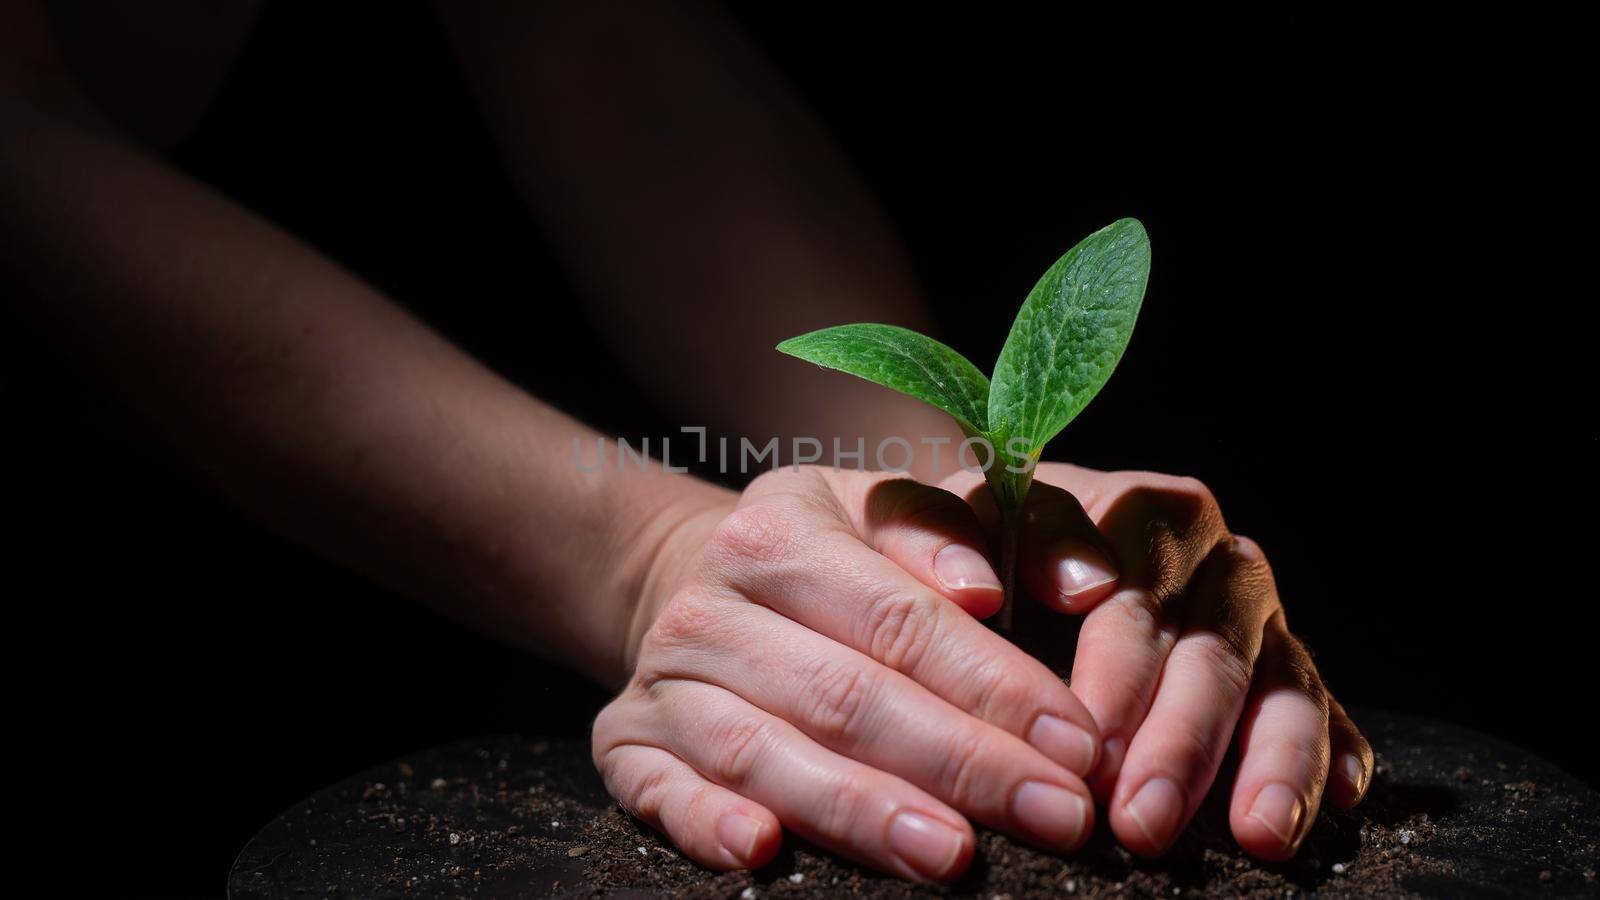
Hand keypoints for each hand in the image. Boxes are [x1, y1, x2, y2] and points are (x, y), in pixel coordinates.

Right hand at [593, 467, 1102, 880]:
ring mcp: (662, 677)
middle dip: (960, 763)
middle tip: (1055, 817)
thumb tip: (1054, 585)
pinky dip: (706, 823)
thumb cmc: (827, 556)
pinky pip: (659, 792)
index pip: (900, 618)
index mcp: (780, 529)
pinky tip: (761, 852)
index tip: (1078, 745)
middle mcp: (711, 602)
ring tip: (950, 856)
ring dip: (860, 810)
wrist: (688, 580)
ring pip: (765, 752)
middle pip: (845, 694)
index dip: (994, 686)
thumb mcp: (891, 512)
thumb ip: (979, 532)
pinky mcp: (624, 744)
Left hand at [942, 462, 1372, 859]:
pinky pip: (1325, 713)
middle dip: (1178, 743)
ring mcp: (1259, 620)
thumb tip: (974, 590)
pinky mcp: (1288, 672)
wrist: (1020, 546)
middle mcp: (1214, 560)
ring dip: (1270, 762)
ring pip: (1280, 685)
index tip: (1085, 749)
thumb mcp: (951, 522)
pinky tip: (1330, 805)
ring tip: (1256, 834)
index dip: (1114, 675)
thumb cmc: (981, 541)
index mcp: (1141, 513)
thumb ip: (938, 530)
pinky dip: (1330, 758)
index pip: (1136, 596)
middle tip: (1138, 823)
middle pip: (1210, 651)